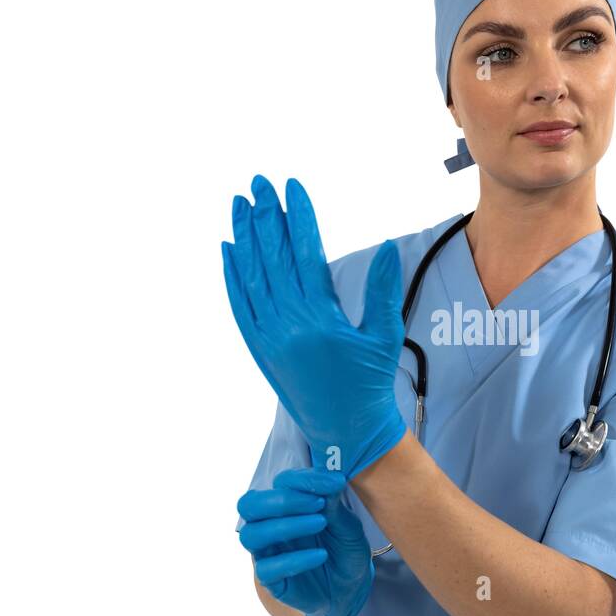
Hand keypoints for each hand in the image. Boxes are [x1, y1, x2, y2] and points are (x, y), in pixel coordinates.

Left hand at [222, 174, 406, 479]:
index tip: (291, 185)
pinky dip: (232, 275)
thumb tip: (385, 246)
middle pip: (272, 257)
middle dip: (265, 215)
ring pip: (250, 276)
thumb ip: (383, 289)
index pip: (304, 251)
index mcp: (321, 318)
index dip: (297, 215)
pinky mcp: (259, 348)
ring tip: (240, 205)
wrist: (346, 432)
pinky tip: (229, 248)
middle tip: (258, 183)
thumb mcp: (385, 335)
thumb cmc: (371, 383)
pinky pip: (239, 305)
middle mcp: (289, 324)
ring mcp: (269, 336)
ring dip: (244, 237)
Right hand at [238, 467, 374, 615]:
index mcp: (286, 505)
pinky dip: (294, 559)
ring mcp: (267, 552)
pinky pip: (267, 568)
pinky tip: (321, 555)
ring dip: (286, 525)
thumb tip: (333, 478)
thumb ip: (334, 503)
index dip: (303, 479)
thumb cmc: (344, 550)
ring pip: (250, 534)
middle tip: (318, 503)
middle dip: (282, 500)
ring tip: (321, 523)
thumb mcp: (347, 524)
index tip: (335, 482)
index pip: (280, 482)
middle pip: (249, 505)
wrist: (352, 587)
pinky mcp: (270, 580)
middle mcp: (269, 525)